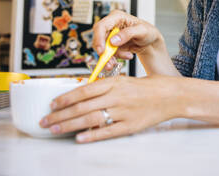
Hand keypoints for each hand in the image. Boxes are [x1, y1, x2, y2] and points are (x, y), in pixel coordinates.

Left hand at [39, 75, 181, 142]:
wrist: (173, 95)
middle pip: (82, 106)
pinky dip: (92, 135)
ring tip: (55, 130)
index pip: (84, 90)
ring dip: (69, 125)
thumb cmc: (150, 86)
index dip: (65, 98)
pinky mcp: (131, 125)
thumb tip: (84, 94)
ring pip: (91, 118)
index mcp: (116, 82)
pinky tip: (79, 138)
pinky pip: (108, 132)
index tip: (52, 104)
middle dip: (60, 114)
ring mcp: (124, 111)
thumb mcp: (126, 80)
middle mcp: (117, 96)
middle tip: (45, 121)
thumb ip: (106, 87)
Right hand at [93, 10, 170, 74]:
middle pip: (98, 39)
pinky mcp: (112, 45)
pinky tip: (128, 55)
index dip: (98, 38)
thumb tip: (113, 41)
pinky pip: (108, 54)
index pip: (101, 26)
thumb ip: (128, 33)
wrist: (150, 41)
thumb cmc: (148, 31)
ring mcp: (110, 36)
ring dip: (110, 57)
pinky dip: (117, 57)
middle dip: (103, 52)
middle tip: (109, 62)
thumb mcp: (142, 30)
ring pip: (102, 48)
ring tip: (126, 57)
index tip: (102, 51)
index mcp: (116, 17)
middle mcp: (111, 25)